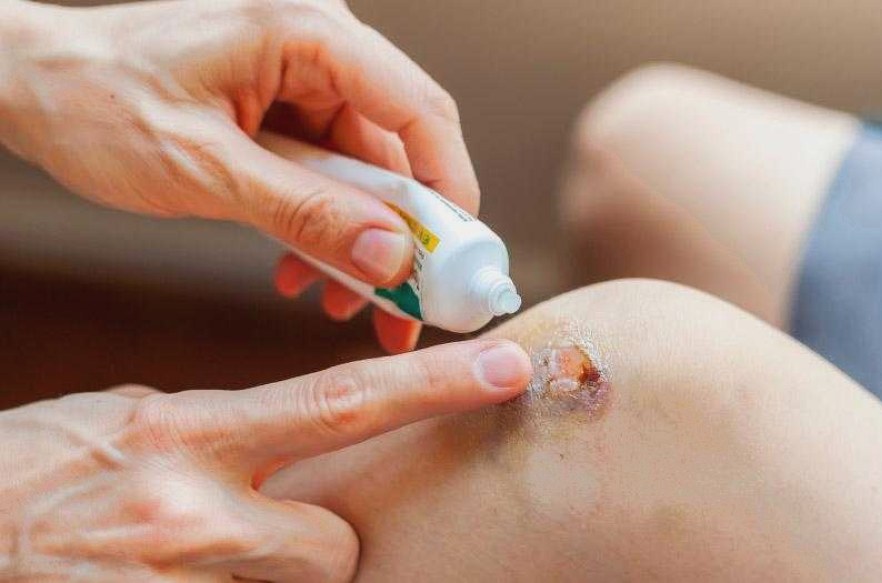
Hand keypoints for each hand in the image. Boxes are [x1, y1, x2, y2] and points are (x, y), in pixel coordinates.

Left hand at [0, 0, 480, 352]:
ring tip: (336, 300)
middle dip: (403, 234)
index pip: (419, 109)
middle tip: (404, 306)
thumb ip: (305, 212)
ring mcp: (302, 74)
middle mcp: (316, 46)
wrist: (29, 85)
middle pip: (400, 147)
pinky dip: (325, 222)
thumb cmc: (95, 102)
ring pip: (368, 168)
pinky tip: (300, 267)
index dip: (450, 190)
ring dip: (359, 239)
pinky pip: (331, 169)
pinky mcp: (284, 104)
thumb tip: (390, 256)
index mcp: (305, 33)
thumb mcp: (206, 171)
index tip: (455, 261)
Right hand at [0, 340, 529, 581]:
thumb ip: (220, 431)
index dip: (438, 385)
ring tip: (192, 562)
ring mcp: (175, 582)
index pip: (343, 402)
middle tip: (260, 534)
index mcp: (189, 431)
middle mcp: (192, 510)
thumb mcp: (130, 422)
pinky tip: (169, 577)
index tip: (511, 363)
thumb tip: (288, 442)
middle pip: (335, 546)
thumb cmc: (32, 474)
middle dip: (322, 546)